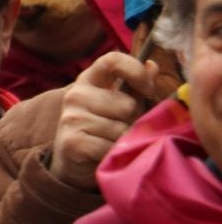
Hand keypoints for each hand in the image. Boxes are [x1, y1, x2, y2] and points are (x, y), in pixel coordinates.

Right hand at [48, 53, 155, 190]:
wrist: (73, 163)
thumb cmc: (102, 129)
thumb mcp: (118, 104)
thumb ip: (136, 87)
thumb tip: (152, 66)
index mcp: (89, 80)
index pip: (112, 60)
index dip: (135, 71)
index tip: (147, 89)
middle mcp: (76, 95)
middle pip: (126, 104)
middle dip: (132, 120)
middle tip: (121, 129)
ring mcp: (71, 118)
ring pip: (121, 129)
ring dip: (124, 141)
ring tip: (112, 144)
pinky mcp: (72, 142)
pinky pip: (110, 147)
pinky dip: (114, 155)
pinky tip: (104, 156)